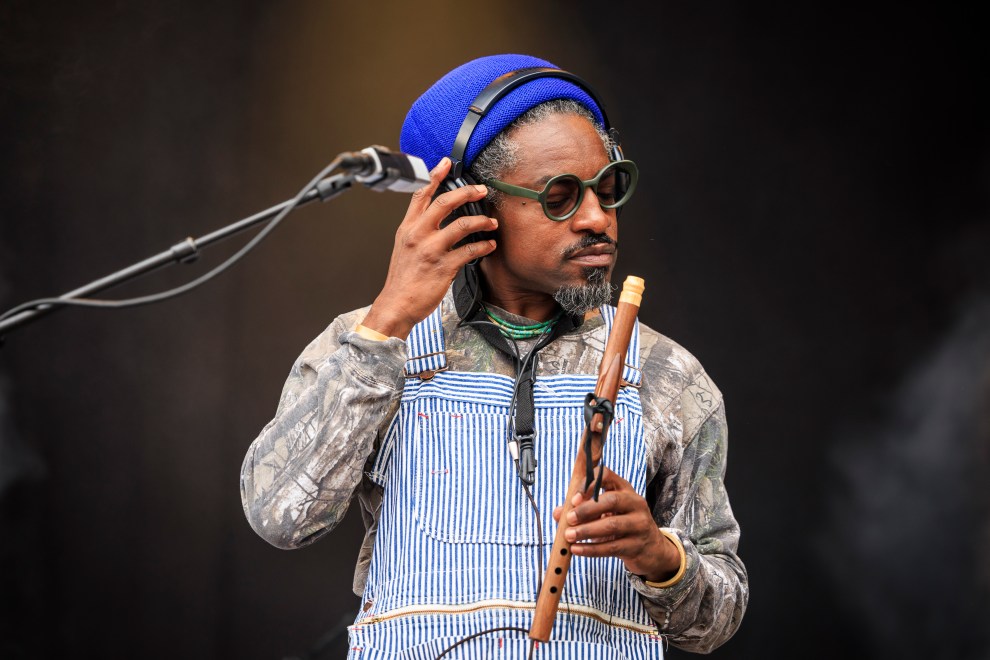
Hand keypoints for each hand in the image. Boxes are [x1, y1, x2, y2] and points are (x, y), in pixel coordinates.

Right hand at [361, 157, 497, 338]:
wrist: (396, 304)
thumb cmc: (402, 279)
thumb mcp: (404, 247)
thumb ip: (418, 230)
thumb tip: (437, 218)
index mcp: (407, 228)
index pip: (421, 195)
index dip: (435, 176)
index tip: (446, 163)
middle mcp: (418, 235)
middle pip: (444, 203)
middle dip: (467, 192)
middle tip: (482, 190)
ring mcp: (431, 250)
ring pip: (462, 225)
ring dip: (481, 222)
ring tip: (491, 223)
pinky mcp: (443, 266)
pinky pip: (469, 251)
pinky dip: (483, 247)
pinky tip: (488, 246)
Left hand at [552, 466, 680, 581]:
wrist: (652, 550)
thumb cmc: (622, 525)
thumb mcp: (605, 514)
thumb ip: (580, 511)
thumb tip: (557, 513)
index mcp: (625, 489)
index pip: (607, 476)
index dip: (589, 484)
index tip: (573, 498)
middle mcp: (635, 503)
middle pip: (611, 500)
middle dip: (587, 509)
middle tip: (568, 519)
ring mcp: (639, 524)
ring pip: (612, 525)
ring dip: (586, 531)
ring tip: (569, 536)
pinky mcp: (637, 545)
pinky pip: (612, 547)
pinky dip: (591, 549)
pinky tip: (577, 550)